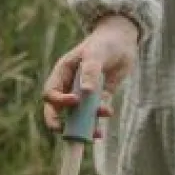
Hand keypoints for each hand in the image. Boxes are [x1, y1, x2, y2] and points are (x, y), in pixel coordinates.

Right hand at [42, 14, 138, 132]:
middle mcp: (69, 87)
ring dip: (82, 128)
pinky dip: (96, 123)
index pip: (50, 93)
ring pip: (76, 117)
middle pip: (57, 111)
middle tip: (66, 133)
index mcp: (62, 74)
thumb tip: (84, 92)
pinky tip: (102, 127)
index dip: (58, 101)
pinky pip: (93, 116)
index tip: (75, 101)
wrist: (123, 40)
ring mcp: (83, 96)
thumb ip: (90, 72)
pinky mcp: (98, 101)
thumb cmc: (105, 42)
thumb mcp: (96, 54)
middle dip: (60, 124)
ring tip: (93, 134)